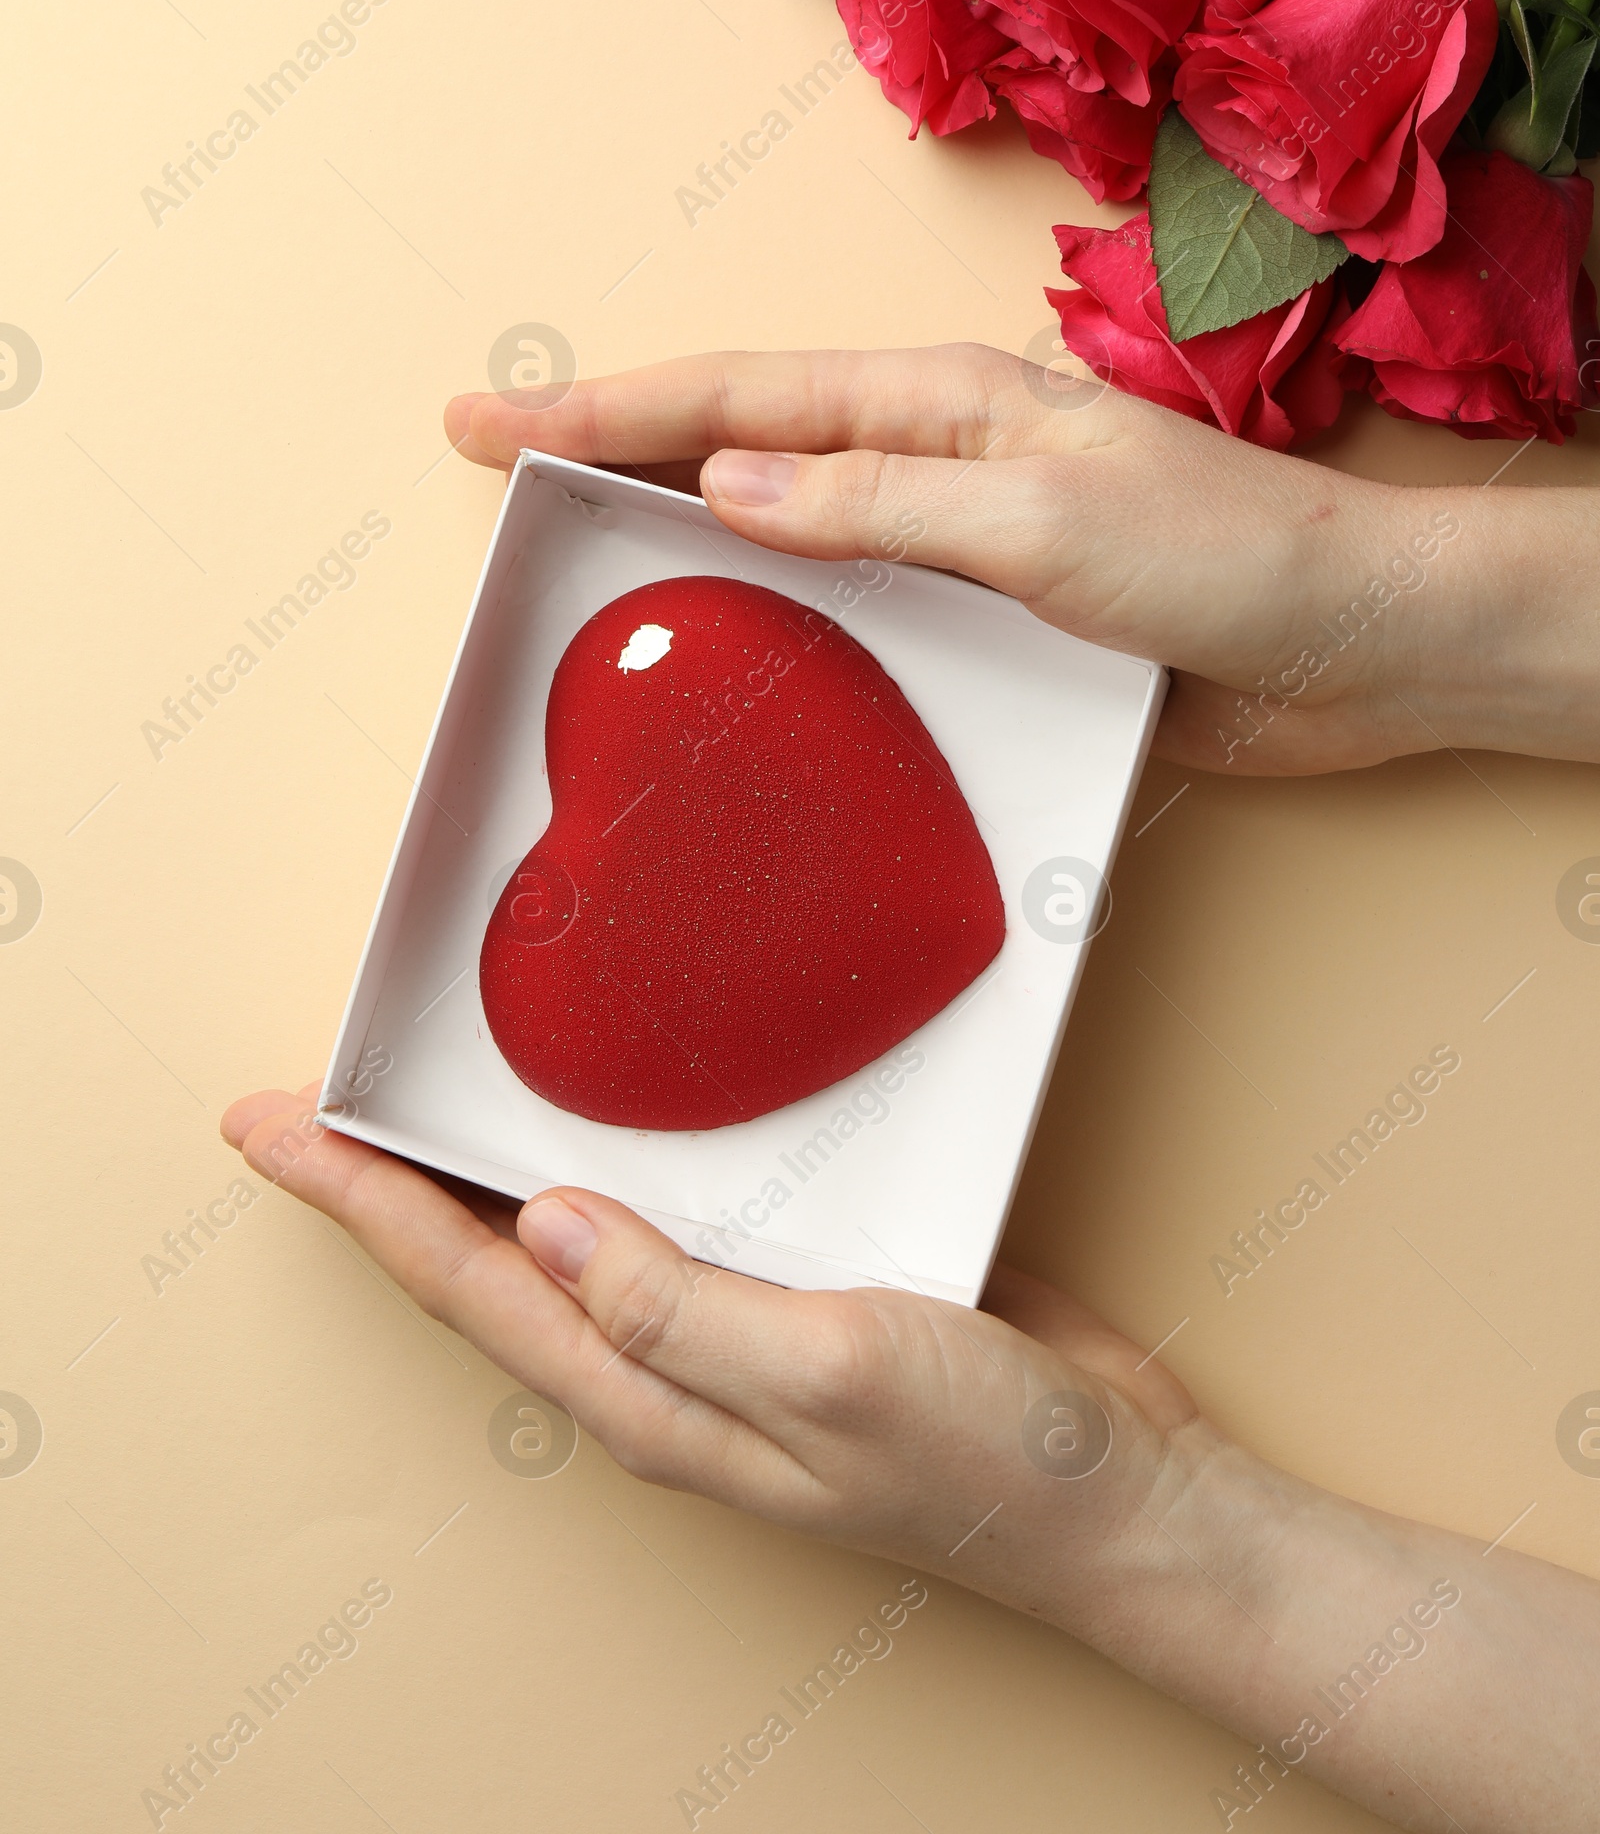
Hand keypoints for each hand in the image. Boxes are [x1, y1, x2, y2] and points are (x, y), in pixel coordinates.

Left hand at [219, 1084, 1195, 1609]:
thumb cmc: (991, 1465)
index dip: (359, 1201)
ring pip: (577, 1229)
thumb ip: (679, 1307)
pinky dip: (623, 1151)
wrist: (1128, 1497)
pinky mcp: (804, 1280)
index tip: (270, 1124)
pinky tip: (618, 1107)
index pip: (466, 1282)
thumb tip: (543, 1223)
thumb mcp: (832, 1375)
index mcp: (652, 1395)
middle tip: (307, 1100)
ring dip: (489, 1164)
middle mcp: (669, 1361)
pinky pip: (678, 1209)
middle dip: (387, 1183)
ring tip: (416, 1094)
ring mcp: (733, 1324)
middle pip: (491, 1258)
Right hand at [444, 343, 1599, 773]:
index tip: (492, 415)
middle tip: (493, 453)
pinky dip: (770, 607)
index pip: (738, 395)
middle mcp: (937, 457)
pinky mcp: (990, 615)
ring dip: (676, 519)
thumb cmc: (1229, 557)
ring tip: (569, 539)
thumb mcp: (1043, 522)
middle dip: (612, 438)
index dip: (605, 402)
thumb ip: (884, 503)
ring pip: (784, 520)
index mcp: (943, 402)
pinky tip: (726, 639)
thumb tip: (729, 483)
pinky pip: (850, 604)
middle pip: (740, 437)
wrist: (1357, 644)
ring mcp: (958, 536)